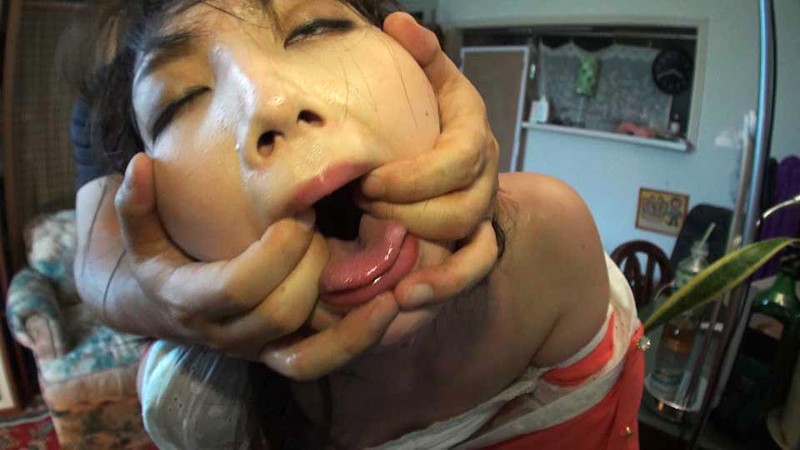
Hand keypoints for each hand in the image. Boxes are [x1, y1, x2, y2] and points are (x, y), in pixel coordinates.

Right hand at [116, 153, 397, 379]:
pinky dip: (356, 341)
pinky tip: (389, 306)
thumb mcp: (141, 235)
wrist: (167, 312)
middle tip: (327, 228)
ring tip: (387, 281)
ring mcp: (256, 351)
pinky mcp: (281, 356)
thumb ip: (137, 205)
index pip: (237, 287)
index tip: (299, 214)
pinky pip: (319, 363)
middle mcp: (225, 335)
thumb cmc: (164, 261)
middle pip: (279, 312)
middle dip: (310, 267)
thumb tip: (139, 165)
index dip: (275, 252)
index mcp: (190, 302)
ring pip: (306, 351)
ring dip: (349, 317)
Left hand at [361, 12, 499, 307]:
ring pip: (469, 240)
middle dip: (409, 212)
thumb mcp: (425, 87)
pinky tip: (405, 296)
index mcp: (470, 132)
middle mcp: (484, 175)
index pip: (461, 156)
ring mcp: (482, 213)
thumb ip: (418, 59)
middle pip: (463, 205)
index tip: (369, 181)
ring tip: (378, 255)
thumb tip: (397, 22)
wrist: (446, 167)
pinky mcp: (473, 246)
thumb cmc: (424, 123)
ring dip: (424, 251)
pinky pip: (475, 269)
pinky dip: (444, 285)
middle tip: (362, 212)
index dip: (417, 176)